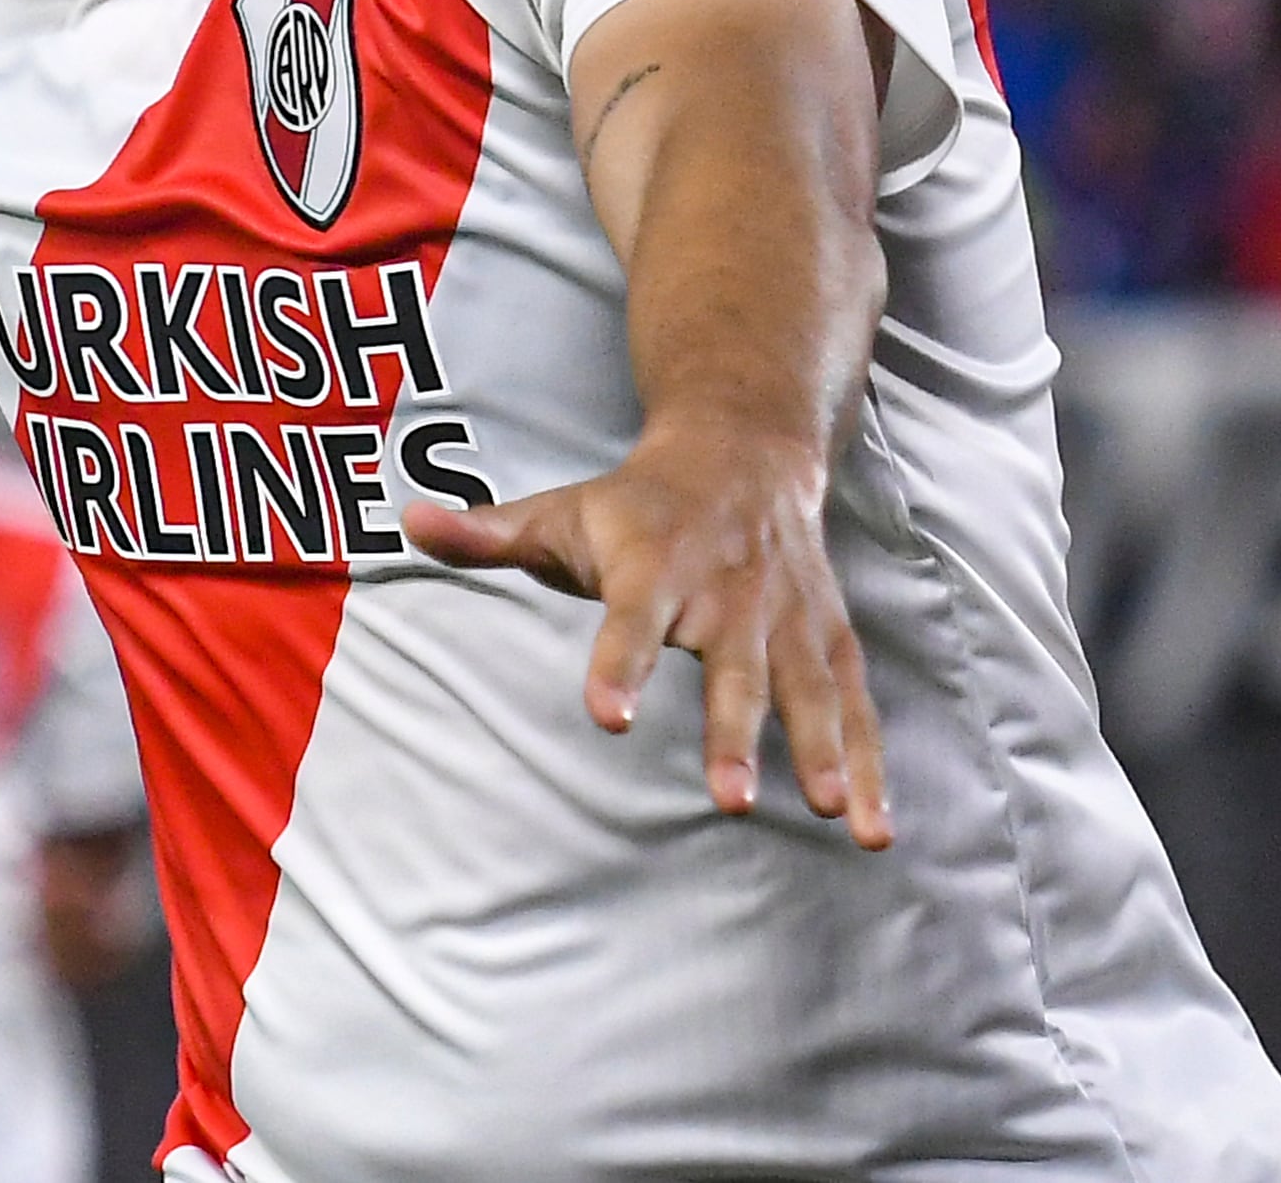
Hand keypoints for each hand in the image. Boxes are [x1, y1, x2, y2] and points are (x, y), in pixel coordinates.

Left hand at [400, 418, 891, 849]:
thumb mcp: (560, 510)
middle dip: (735, 732)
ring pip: (807, 689)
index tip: (607, 716)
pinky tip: (875, 830)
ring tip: (835, 817)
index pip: (630, 618)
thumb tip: (405, 521)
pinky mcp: (827, 639)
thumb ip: (487, 533)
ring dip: (825, 751)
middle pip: (732, 667)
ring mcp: (786, 619)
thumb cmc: (635, 501)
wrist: (744, 450)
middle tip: (732, 800)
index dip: (619, 665)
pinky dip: (871, 764)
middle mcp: (727, 594)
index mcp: (654, 565)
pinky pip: (856, 706)